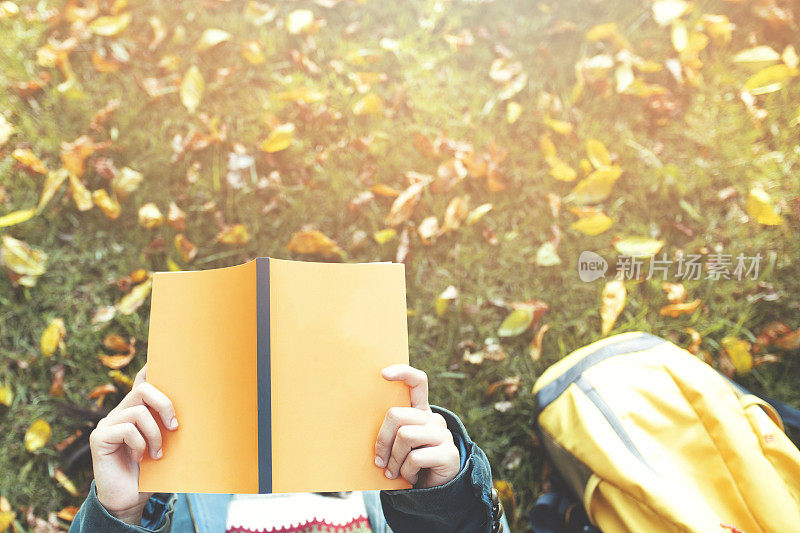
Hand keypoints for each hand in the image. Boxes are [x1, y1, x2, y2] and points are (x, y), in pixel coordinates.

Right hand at [89, 365, 177, 524]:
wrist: (130, 500)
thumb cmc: (151, 472)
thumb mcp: (166, 445)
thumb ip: (170, 425)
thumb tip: (197, 409)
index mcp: (135, 410)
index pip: (142, 382)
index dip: (151, 368)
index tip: (163, 357)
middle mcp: (119, 412)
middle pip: (142, 390)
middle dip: (164, 404)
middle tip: (175, 426)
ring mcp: (107, 424)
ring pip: (138, 411)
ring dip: (155, 434)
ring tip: (157, 453)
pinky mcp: (99, 438)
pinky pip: (126, 430)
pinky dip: (140, 444)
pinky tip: (141, 458)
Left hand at [374, 365, 459, 488]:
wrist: (436, 488)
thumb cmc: (410, 463)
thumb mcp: (400, 444)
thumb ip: (391, 430)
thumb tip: (361, 421)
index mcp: (421, 411)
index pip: (417, 381)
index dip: (402, 372)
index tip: (383, 374)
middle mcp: (433, 419)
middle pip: (397, 415)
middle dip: (382, 441)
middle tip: (379, 461)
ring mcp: (443, 434)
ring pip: (404, 436)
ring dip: (394, 460)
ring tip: (394, 472)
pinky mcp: (448, 453)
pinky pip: (415, 458)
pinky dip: (406, 472)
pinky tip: (410, 477)